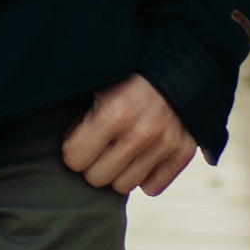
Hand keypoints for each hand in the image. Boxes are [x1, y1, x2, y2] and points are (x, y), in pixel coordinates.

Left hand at [61, 73, 197, 196]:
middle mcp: (141, 133)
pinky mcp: (183, 152)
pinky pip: (152, 187)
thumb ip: (80, 112)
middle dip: (92, 162)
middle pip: (97, 178)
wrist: (176, 62)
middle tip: (98, 144)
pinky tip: (140, 155)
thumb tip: (65, 142)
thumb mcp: (97, 82)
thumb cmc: (126, 72)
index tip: (79, 136)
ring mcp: (165, 144)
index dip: (73, 147)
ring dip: (117, 170)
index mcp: (114, 113)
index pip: (74, 159)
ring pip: (123, 186)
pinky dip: (143, 175)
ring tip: (119, 147)